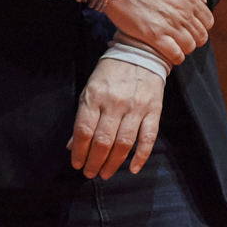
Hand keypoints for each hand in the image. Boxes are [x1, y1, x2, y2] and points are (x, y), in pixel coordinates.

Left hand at [69, 57, 164, 178]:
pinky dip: (141, 156)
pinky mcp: (154, 109)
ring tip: (106, 173)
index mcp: (95, 97)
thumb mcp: (90, 89)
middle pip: (103, 141)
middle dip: (95, 162)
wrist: (141, 53)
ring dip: (114, 163)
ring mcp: (136, 107)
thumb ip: (83, 117)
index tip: (77, 165)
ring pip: (124, 143)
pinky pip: (148, 137)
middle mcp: (115, 103)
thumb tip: (72, 145)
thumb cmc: (111, 72)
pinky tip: (133, 169)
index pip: (84, 131)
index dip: (79, 152)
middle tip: (90, 174)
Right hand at [101, 0, 210, 67]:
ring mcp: (170, 25)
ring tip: (174, 46)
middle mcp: (184, 13)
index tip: (191, 29)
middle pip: (201, 36)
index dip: (201, 27)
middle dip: (194, 39)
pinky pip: (175, 54)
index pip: (207, 21)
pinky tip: (168, 54)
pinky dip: (174, 57)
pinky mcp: (154, 36)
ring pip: (189, 47)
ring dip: (184, 49)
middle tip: (182, 39)